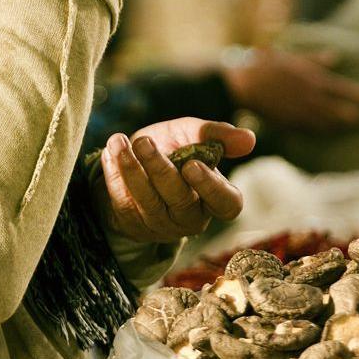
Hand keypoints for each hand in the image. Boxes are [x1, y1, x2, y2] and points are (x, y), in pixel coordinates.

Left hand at [98, 118, 254, 243]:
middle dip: (159, 169)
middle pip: (179, 199)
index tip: (192, 164)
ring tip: (119, 142)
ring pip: (148, 201)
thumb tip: (249, 139)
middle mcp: (191, 216)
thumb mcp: (192, 135)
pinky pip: (123, 202)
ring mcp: (161, 224)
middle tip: (144, 142)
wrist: (135, 161)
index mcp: (215, 197)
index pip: (225, 203)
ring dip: (131, 170)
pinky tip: (110, 152)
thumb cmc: (172, 149)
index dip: (211, 187)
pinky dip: (114, 175)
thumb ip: (215, 135)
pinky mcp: (132, 224)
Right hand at [222, 49, 358, 130]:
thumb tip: (335, 57)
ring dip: (340, 124)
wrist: (244, 85)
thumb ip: (315, 60)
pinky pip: (310, 129)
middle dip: (354, 114)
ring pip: (326, 122)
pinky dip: (322, 130)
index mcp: (313, 79)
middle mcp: (310, 98)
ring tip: (353, 125)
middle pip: (338, 110)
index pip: (344, 90)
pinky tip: (329, 130)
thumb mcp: (293, 59)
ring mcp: (300, 112)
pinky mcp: (290, 123)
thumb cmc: (268, 67)